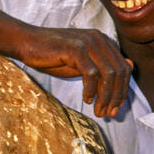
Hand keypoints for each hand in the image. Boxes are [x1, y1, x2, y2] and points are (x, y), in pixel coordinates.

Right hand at [16, 25, 132, 117]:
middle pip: (119, 72)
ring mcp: (88, 42)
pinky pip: (91, 73)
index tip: (115, 108)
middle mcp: (99, 39)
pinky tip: (86, 99)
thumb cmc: (51, 54)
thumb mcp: (80, 62)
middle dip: (116, 96)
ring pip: (108, 74)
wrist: (27, 42)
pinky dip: (91, 89)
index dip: (122, 90)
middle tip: (108, 114)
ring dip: (105, 96)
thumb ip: (100, 67)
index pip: (123, 68)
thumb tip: (127, 70)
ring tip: (98, 110)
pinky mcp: (76, 49)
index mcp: (103, 41)